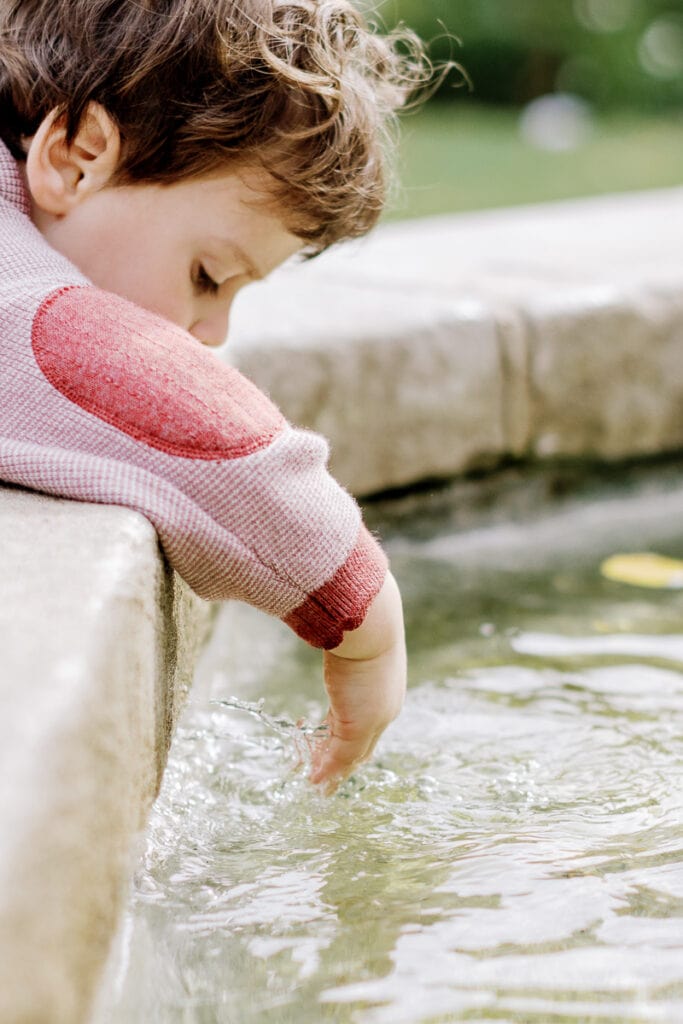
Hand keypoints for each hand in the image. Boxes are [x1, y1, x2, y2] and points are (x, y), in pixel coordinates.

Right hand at [309, 572, 405, 791]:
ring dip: (332, 770)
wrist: (371, 624)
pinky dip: (327, 769)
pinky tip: (313, 778)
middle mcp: (385, 709)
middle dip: (341, 761)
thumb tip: (335, 625)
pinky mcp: (358, 725)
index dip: (347, 736)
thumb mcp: (356, 639)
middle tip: (322, 775)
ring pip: (353, 754)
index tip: (328, 746)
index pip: (367, 722)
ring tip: (316, 783)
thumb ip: (346, 643)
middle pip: (363, 745)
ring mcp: (374, 720)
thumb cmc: (361, 623)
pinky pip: (341, 755)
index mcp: (386, 690)